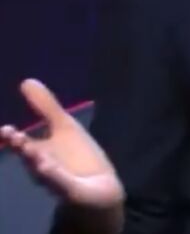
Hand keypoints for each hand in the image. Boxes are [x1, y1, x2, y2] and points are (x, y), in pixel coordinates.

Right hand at [0, 79, 123, 208]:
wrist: (97, 188)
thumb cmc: (74, 154)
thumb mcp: (63, 126)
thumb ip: (45, 106)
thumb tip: (26, 81)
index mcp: (39, 151)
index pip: (22, 143)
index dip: (14, 137)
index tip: (5, 130)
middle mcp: (44, 167)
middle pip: (32, 159)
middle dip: (24, 150)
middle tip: (16, 139)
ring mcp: (60, 181)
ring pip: (48, 175)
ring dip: (43, 166)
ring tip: (38, 157)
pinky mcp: (76, 191)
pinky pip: (67, 186)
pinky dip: (61, 179)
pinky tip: (58, 172)